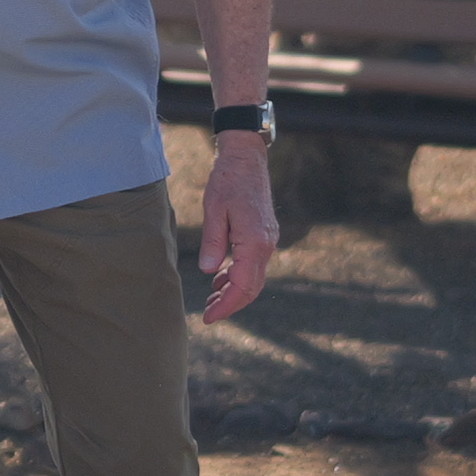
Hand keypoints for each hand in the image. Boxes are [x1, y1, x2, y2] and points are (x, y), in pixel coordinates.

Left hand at [195, 133, 283, 321]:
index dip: (226, 306)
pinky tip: (220, 278)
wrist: (246, 157)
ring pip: (254, 278)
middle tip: (208, 314)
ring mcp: (268, 240)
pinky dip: (238, 276)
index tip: (209, 317)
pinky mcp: (264, 235)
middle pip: (252, 288)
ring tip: (211, 299)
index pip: (243, 286)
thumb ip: (213, 242)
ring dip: (234, 292)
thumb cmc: (228, 180)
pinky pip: (254, 265)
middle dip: (230, 304)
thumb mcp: (214, 210)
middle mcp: (266, 244)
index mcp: (254, 241)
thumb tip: (208, 271)